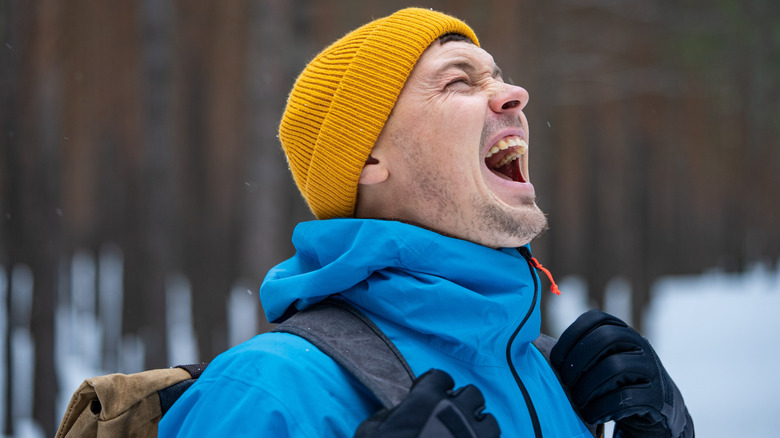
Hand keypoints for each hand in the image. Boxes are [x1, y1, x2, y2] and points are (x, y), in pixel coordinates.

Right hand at [354, 369, 499, 437]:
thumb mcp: (370, 431)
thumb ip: (389, 414)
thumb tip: (399, 411)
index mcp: (427, 400)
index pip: (442, 378)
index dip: (436, 385)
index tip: (434, 394)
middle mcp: (455, 413)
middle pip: (473, 394)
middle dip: (463, 401)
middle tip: (453, 413)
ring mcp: (472, 437)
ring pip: (490, 421)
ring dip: (480, 424)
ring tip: (469, 433)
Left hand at [550, 310, 693, 437]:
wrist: (655, 407)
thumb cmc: (614, 381)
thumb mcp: (600, 359)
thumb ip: (578, 349)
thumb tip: (532, 340)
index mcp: (621, 330)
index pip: (594, 319)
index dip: (571, 336)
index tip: (556, 360)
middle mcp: (639, 343)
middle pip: (605, 338)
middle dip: (578, 360)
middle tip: (566, 381)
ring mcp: (651, 368)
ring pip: (614, 367)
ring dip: (588, 387)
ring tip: (578, 402)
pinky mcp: (657, 395)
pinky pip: (626, 398)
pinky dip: (603, 409)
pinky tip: (593, 416)